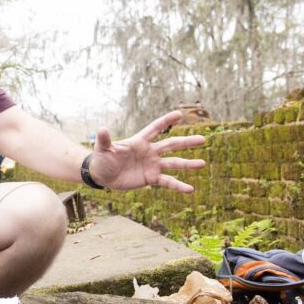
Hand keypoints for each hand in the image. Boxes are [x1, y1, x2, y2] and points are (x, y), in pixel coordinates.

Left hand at [89, 110, 205, 192]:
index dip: (166, 121)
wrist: (103, 176)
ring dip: (188, 164)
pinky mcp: (151, 178)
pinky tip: (190, 189)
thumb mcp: (103, 149)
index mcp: (140, 141)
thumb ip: (105, 139)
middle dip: (186, 142)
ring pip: (174, 163)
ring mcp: (152, 165)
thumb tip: (101, 129)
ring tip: (202, 163)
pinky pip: (168, 181)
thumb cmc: (102, 159)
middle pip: (171, 145)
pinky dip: (178, 185)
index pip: (155, 129)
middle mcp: (150, 152)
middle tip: (203, 139)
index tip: (179, 114)